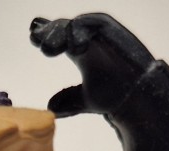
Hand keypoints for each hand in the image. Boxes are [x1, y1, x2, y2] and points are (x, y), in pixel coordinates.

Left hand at [30, 13, 154, 116]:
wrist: (136, 97)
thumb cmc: (114, 95)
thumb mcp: (84, 100)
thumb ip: (68, 100)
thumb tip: (50, 108)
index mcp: (81, 50)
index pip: (59, 37)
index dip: (45, 35)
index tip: (32, 37)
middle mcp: (89, 38)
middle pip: (63, 28)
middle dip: (49, 33)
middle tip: (35, 39)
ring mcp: (100, 33)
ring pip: (74, 24)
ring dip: (60, 33)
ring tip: (48, 49)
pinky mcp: (112, 32)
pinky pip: (92, 24)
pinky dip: (79, 33)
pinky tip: (71, 48)